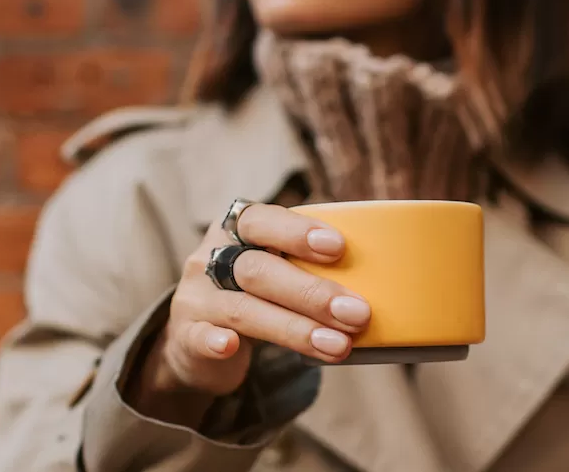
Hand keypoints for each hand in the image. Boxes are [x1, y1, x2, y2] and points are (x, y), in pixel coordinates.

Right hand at [129, 203, 370, 422]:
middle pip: (259, 269)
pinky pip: (201, 337)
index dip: (297, 231)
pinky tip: (232, 347)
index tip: (338, 247)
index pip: (262, 220)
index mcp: (236, 229)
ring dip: (295, 329)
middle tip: (358, 313)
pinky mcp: (186, 336)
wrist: (196, 340)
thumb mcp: (275, 268)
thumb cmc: (256, 293)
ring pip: (244, 309)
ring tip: (338, 346)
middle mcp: (211, 258)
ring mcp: (195, 297)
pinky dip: (217, 340)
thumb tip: (382, 275)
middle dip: (312, 292)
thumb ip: (308, 264)